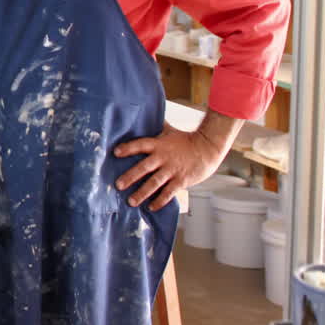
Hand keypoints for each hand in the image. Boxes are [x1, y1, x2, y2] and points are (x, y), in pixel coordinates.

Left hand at [114, 122, 229, 210]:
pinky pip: (169, 192)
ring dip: (142, 193)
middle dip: (130, 177)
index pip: (140, 145)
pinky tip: (151, 207)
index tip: (115, 152)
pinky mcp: (182, 180)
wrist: (208, 148)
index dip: (128, 148)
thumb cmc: (186, 140)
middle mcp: (164, 157)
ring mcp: (173, 170)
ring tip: (131, 201)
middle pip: (144, 167)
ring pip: (155, 183)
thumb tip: (142, 117)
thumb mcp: (169, 132)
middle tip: (118, 185)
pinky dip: (160, 200)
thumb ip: (155, 129)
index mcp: (159, 144)